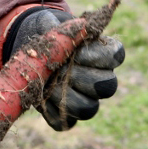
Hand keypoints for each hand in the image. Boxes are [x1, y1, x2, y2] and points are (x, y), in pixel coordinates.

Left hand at [4, 7, 124, 130]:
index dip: (96, 56)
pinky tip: (40, 96)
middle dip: (82, 77)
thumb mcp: (56, 27)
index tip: (76, 51)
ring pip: (88, 109)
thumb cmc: (50, 38)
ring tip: (50, 82)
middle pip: (107, 87)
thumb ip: (69, 29)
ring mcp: (85, 100)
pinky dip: (49, 110)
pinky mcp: (65, 116)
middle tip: (62, 68)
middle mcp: (101, 81)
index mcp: (105, 55)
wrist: (32, 53)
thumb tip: (81, 28)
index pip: (115, 57)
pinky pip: (63, 122)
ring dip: (66, 96)